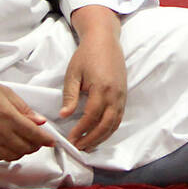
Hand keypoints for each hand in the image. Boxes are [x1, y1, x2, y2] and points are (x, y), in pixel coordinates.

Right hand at [0, 72, 55, 161]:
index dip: (45, 140)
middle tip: (38, 140)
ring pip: (12, 156)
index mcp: (7, 116)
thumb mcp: (5, 92)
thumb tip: (40, 121)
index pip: (33, 134)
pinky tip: (8, 146)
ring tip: (24, 143)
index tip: (52, 141)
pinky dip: (6, 155)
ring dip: (21, 152)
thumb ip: (24, 109)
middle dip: (35, 146)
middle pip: (24, 148)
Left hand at [60, 27, 126, 151]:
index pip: (91, 116)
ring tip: (87, 145)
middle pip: (105, 125)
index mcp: (101, 88)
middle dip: (91, 139)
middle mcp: (115, 95)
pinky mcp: (123, 96)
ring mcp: (121, 96)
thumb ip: (70, 96)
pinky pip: (118, 118)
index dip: (81, 130)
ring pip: (114, 124)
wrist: (105, 40)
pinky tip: (99, 134)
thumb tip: (64, 115)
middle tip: (78, 147)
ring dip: (101, 137)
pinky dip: (109, 129)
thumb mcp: (73, 73)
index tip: (70, 139)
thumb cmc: (86, 55)